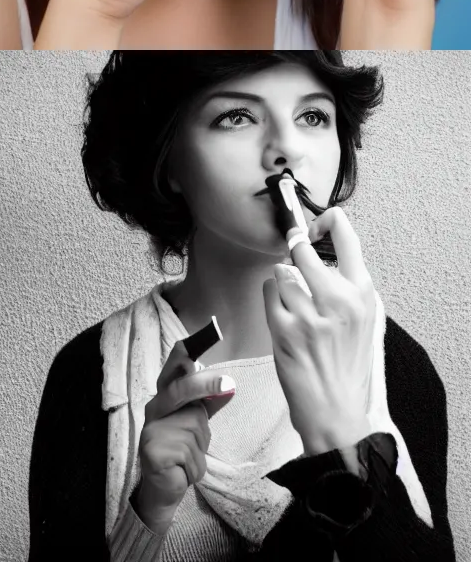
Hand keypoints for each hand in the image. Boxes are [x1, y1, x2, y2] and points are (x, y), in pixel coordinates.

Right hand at [131, 345, 234, 530]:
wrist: (162, 489)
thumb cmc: (179, 453)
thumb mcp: (195, 427)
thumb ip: (207, 406)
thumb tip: (228, 385)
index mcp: (163, 398)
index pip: (172, 370)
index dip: (183, 353)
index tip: (202, 335)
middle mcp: (154, 408)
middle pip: (181, 390)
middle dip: (204, 386)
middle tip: (231, 383)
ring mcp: (151, 429)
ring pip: (195, 429)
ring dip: (200, 449)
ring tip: (188, 458)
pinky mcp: (154, 450)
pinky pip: (191, 453)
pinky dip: (195, 467)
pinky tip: (183, 470)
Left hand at [263, 208, 375, 460]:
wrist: (335, 410)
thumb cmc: (346, 366)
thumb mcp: (361, 322)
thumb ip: (345, 287)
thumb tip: (318, 252)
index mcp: (362, 296)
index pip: (347, 239)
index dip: (328, 221)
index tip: (318, 219)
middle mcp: (338, 300)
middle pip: (300, 249)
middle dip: (293, 256)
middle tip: (296, 272)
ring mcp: (310, 313)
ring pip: (279, 271)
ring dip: (281, 286)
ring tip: (294, 310)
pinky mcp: (284, 327)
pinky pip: (267, 293)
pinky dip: (271, 303)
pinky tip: (284, 322)